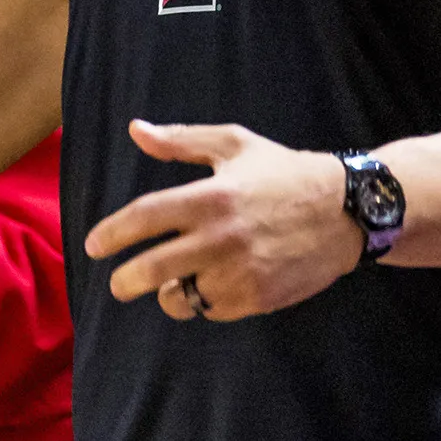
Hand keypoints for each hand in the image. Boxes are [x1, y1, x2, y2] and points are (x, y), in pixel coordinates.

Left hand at [86, 122, 363, 320]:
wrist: (346, 210)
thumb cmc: (284, 173)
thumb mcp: (235, 145)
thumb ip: (182, 141)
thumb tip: (137, 130)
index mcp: (211, 196)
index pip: (145, 217)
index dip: (112, 233)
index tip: (93, 246)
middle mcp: (221, 236)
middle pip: (151, 268)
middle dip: (125, 281)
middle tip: (118, 284)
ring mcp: (239, 270)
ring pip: (181, 296)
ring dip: (170, 292)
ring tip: (174, 282)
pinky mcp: (257, 297)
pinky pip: (212, 309)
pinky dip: (204, 302)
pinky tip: (213, 285)